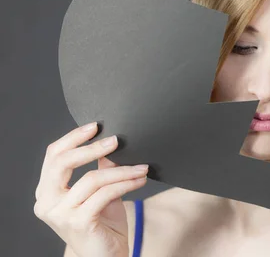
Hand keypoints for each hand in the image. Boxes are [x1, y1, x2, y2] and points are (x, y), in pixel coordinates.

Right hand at [34, 122, 148, 256]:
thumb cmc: (102, 225)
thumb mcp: (101, 191)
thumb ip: (101, 168)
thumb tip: (111, 143)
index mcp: (47, 191)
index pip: (54, 155)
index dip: (74, 137)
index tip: (95, 126)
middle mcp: (46, 202)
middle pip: (62, 162)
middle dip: (91, 147)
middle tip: (115, 140)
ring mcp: (60, 214)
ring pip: (92, 178)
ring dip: (122, 170)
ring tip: (141, 167)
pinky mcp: (78, 223)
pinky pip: (105, 194)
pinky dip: (126, 183)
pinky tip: (140, 180)